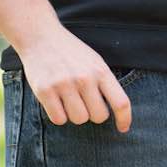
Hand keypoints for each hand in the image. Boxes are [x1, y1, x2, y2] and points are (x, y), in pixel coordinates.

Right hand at [17, 25, 131, 132]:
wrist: (41, 37)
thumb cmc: (71, 53)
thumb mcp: (95, 62)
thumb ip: (105, 83)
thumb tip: (115, 111)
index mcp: (101, 71)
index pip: (121, 102)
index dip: (125, 119)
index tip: (123, 128)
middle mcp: (85, 78)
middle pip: (99, 117)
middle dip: (94, 114)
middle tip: (85, 103)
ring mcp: (64, 85)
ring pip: (79, 119)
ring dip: (75, 115)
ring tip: (69, 99)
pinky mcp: (45, 91)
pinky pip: (59, 119)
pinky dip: (59, 115)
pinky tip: (56, 102)